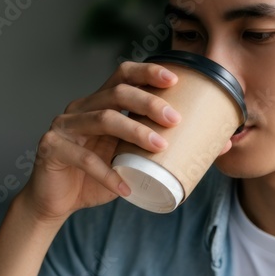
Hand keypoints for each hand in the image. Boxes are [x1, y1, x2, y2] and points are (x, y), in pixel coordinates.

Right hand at [22, 60, 198, 222]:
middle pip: (116, 93)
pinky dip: (107, 174)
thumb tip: (222, 144)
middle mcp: (80, 108)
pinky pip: (83, 158)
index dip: (147, 72)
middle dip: (148, 102)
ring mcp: (63, 126)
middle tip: (175, 119)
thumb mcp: (131, 160)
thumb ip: (160, 150)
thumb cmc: (96, 178)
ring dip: (134, 131)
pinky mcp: (51, 149)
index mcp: (98, 103)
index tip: (176, 79)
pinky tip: (125, 186)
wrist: (55, 203)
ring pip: (102, 118)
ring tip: (160, 145)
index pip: (122, 75)